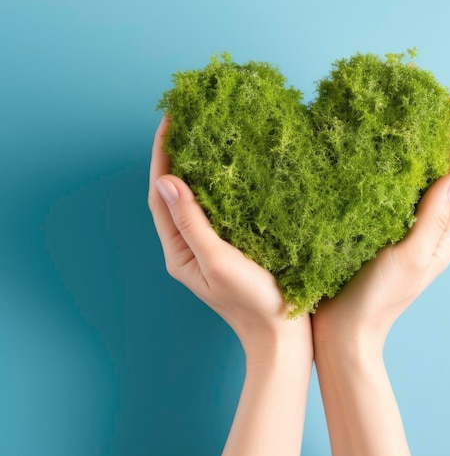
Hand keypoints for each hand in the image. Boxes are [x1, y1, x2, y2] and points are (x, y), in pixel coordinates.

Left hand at [148, 115, 311, 360]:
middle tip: (186, 120)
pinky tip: (230, 169)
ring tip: (204, 135)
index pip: (160, 196)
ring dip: (195, 167)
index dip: (162, 156)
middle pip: (173, 194)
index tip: (170, 120)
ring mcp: (209, 247)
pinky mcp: (230, 247)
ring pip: (194, 200)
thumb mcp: (219, 261)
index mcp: (178, 252)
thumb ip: (192, 222)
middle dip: (174, 156)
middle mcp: (188, 247)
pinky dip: (217, 185)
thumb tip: (167, 180)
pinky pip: (216, 209)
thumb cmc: (253, 302)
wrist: (283, 335)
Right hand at [313, 115, 449, 347]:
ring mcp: (402, 237)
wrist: (342, 334)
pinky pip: (392, 200)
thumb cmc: (376, 300)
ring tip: (409, 127)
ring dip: (419, 158)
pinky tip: (378, 162)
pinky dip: (392, 177)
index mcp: (439, 240)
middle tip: (433, 112)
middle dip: (441, 147)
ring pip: (417, 189)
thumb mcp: (409, 258)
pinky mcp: (377, 237)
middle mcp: (425, 236)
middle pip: (442, 183)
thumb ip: (433, 219)